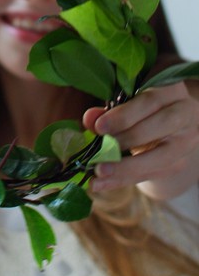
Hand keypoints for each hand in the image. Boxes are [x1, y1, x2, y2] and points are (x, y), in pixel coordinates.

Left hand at [83, 82, 198, 199]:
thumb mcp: (132, 101)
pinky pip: (152, 174)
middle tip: (98, 156)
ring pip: (159, 158)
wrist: (177, 118)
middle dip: (125, 142)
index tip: (98, 128)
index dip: (123, 116)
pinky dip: (124, 180)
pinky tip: (103, 183)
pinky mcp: (179, 162)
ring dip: (125, 169)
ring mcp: (185, 142)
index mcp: (171, 92)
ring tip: (98, 174)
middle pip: (157, 129)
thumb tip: (89, 119)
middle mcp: (183, 116)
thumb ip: (111, 109)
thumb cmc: (147, 105)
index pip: (149, 102)